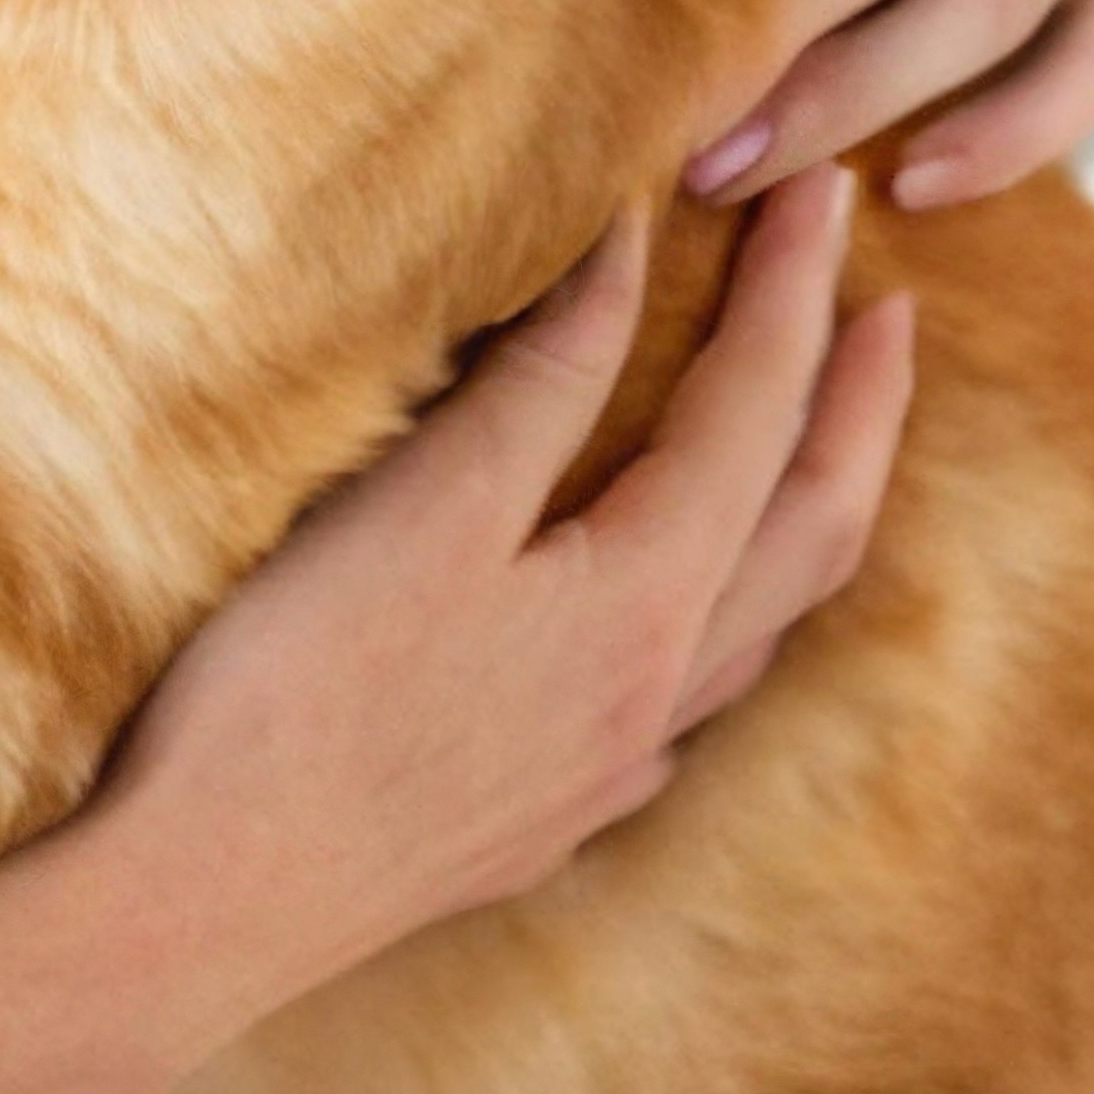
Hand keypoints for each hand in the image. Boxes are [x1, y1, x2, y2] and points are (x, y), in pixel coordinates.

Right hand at [0, 175, 911, 1093]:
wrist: (206, 901)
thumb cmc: (293, 689)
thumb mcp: (420, 506)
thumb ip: (539, 383)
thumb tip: (632, 252)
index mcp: (640, 604)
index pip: (756, 414)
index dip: (794, 293)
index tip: (825, 192)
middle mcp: (659, 694)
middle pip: (812, 528)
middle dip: (857, 402)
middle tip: (887, 297)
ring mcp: (610, 769)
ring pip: (765, 626)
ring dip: (810, 511)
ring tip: (821, 437)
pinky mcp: (548, 817)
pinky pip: (692, 701)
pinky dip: (725, 619)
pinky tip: (689, 617)